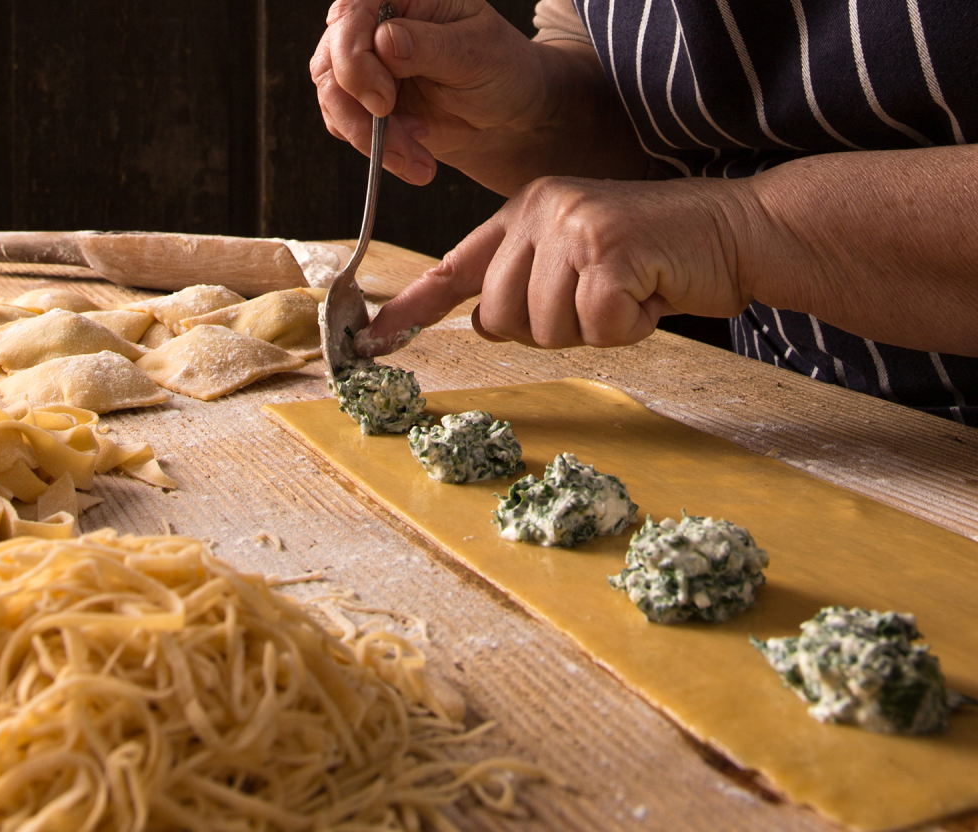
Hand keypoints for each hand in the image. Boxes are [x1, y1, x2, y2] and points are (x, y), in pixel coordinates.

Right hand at [312, 0, 596, 192]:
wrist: (508, 114)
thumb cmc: (502, 69)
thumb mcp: (476, 53)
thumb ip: (429, 46)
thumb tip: (384, 41)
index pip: (352, 15)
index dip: (355, 60)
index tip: (383, 102)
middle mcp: (375, 24)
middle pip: (332, 61)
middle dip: (358, 112)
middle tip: (399, 144)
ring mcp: (366, 64)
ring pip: (333, 100)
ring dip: (369, 139)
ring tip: (416, 160)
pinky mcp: (364, 101)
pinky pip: (344, 125)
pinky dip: (374, 149)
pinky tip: (412, 156)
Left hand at [357, 175, 757, 352]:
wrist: (738, 231)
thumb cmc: (659, 258)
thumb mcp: (582, 261)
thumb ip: (531, 283)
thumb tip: (484, 325)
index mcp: (525, 212)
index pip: (455, 266)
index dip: (414, 308)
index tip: (374, 339)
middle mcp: (540, 211)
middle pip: (498, 320)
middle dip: (549, 332)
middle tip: (599, 305)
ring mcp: (572, 226)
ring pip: (543, 329)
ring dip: (593, 331)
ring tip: (630, 294)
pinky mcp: (608, 250)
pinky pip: (594, 329)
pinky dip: (629, 329)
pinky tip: (651, 296)